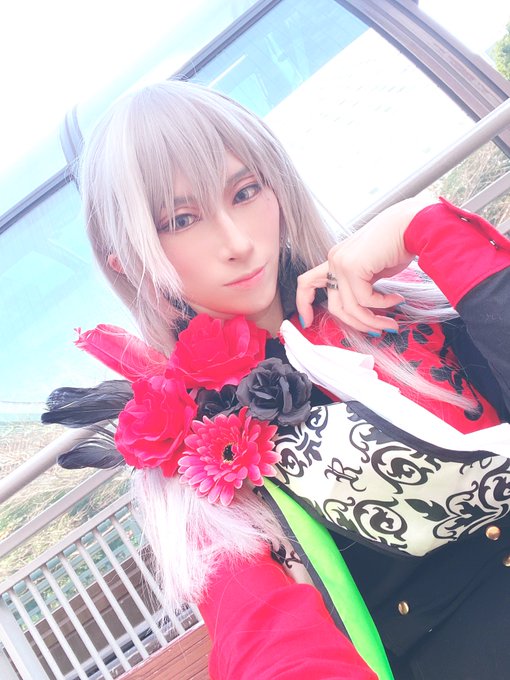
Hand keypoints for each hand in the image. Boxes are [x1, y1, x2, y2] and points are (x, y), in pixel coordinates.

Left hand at [296, 197, 435, 332]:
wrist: (411, 224)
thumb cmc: (397, 245)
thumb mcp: (371, 270)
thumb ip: (360, 286)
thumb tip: (361, 312)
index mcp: (335, 260)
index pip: (307, 283)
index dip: (303, 304)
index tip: (307, 322)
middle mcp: (334, 260)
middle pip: (334, 306)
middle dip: (356, 324)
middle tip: (376, 330)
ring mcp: (341, 263)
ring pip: (350, 307)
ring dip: (372, 321)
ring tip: (390, 322)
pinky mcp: (353, 267)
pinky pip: (365, 300)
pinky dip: (382, 304)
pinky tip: (396, 298)